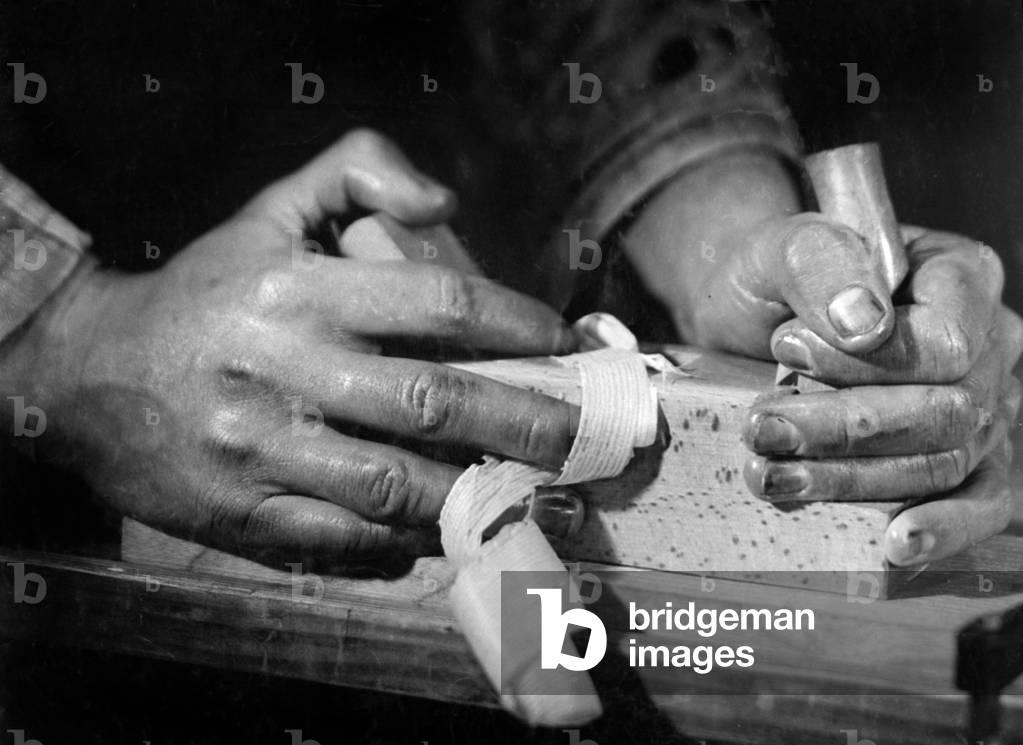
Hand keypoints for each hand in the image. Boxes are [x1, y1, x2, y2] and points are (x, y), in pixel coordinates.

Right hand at [3, 130, 578, 569]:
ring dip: (476, 489)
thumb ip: (356, 172)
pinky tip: (446, 529)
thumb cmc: (203, 291)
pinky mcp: (243, 512)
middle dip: (525, 420)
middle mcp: (286, 369)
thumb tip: (446, 202)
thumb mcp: (268, 209)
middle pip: (433, 402)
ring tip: (531, 486)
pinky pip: (342, 538)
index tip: (561, 339)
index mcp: (300, 290)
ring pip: (396, 483)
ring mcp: (263, 450)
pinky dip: (404, 540)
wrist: (86, 374)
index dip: (517, 322)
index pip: (438, 301)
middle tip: (580, 434)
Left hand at [743, 226, 1021, 565]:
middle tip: (762, 429)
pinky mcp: (964, 458)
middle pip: (943, 410)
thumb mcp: (779, 248)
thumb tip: (865, 324)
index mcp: (959, 275)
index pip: (943, 341)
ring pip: (943, 462)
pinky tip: (895, 546)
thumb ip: (821, 263)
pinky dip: (941, 528)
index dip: (865, 362)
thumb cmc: (773, 277)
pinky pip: (980, 503)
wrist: (752, 317)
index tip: (785, 351)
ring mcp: (984, 406)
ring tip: (774, 475)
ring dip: (852, 480)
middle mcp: (988, 344)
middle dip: (844, 429)